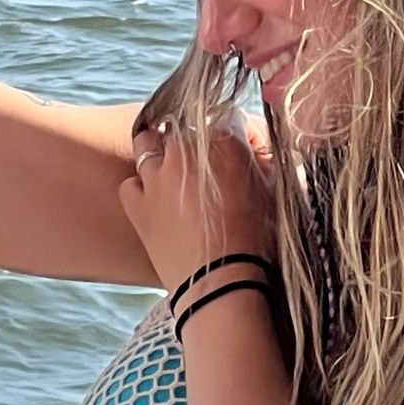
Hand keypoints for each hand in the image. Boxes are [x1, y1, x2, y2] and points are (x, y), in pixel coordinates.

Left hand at [118, 112, 274, 296]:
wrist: (223, 284)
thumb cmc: (257, 243)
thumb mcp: (272, 194)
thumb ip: (260, 162)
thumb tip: (253, 151)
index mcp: (226, 142)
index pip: (225, 119)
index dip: (232, 137)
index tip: (239, 154)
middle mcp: (187, 151)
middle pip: (183, 127)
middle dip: (192, 140)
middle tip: (203, 164)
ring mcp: (157, 176)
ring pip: (148, 143)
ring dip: (159, 152)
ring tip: (171, 173)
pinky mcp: (138, 204)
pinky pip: (131, 183)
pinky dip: (141, 188)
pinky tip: (153, 200)